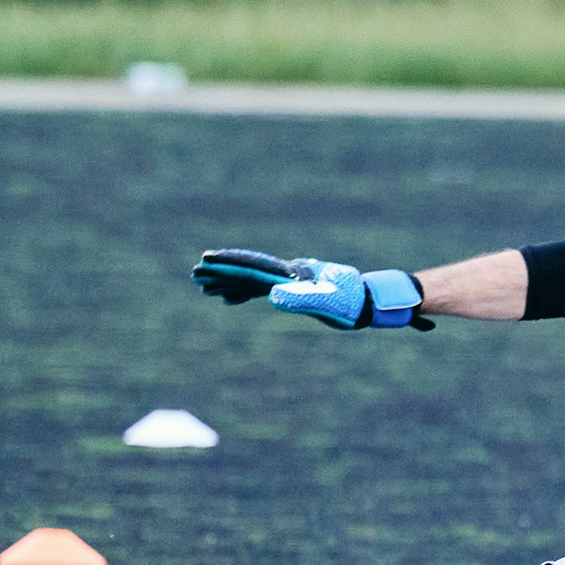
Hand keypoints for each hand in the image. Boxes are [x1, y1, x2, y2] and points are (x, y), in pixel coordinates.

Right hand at [191, 249, 431, 329]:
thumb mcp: (328, 303)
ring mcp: (289, 280)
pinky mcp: (292, 290)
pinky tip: (228, 301)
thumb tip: (272, 295)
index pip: (255, 267)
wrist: (369, 301)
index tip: (207, 261)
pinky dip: (242, 293)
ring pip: (251, 279)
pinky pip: (260, 289)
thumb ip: (302, 298)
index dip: (230, 264)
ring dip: (227, 282)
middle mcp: (287, 272)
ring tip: (202, 287)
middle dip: (221, 271)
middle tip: (194, 273)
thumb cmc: (352, 302)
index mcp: (292, 272)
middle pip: (248, 269)